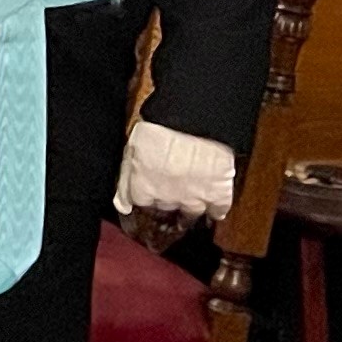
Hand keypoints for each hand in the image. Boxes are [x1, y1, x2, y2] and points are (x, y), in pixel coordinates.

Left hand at [116, 119, 239, 224]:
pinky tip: (215, 211)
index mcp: (143, 190)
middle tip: (170, 199)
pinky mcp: (219, 195)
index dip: (146, 198)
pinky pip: (218, 211)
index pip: (141, 205)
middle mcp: (167, 201)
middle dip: (166, 205)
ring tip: (189, 216)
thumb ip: (125, 182)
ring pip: (190, 217)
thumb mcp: (131, 151)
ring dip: (188, 216)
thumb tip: (123, 206)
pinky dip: (217, 212)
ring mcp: (194, 201)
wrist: (194, 124)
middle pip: (164, 210)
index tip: (150, 197)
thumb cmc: (158, 131)